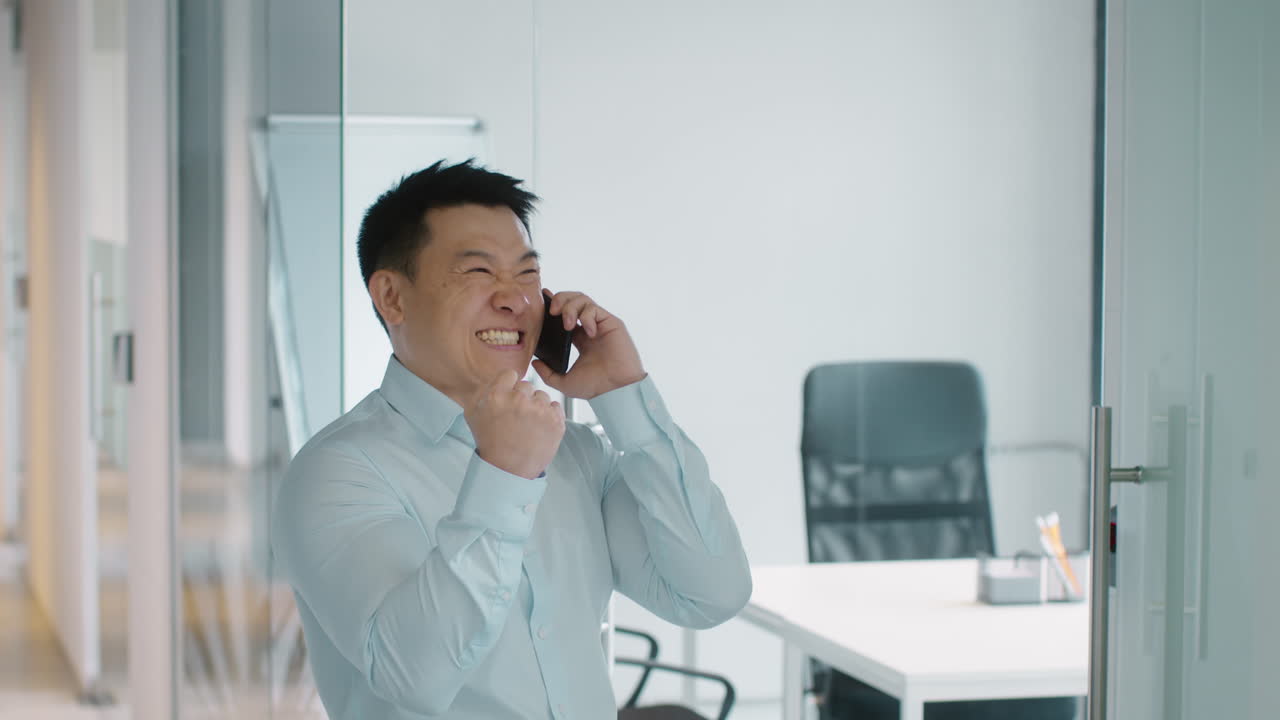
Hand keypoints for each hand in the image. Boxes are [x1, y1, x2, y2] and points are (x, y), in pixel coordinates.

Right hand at [465, 369, 565, 478]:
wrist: (508, 470)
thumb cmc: (490, 442)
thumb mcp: (473, 414)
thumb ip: (482, 390)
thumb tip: (497, 378)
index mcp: (497, 396)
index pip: (510, 374)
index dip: (509, 386)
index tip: (509, 398)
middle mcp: (520, 400)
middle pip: (527, 385)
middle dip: (523, 398)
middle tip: (517, 416)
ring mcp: (540, 411)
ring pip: (542, 396)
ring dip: (536, 407)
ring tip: (528, 425)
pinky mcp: (556, 422)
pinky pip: (555, 407)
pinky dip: (549, 416)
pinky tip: (539, 428)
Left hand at [532, 289, 646, 399]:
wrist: (615, 390)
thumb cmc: (595, 387)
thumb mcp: (564, 382)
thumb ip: (547, 373)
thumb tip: (534, 362)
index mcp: (579, 339)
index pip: (564, 314)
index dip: (554, 304)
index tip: (543, 299)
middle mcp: (589, 328)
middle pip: (573, 300)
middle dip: (560, 299)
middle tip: (552, 312)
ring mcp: (600, 324)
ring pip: (583, 299)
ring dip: (570, 307)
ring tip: (566, 324)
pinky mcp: (611, 323)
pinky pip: (594, 309)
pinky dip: (587, 317)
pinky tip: (588, 332)